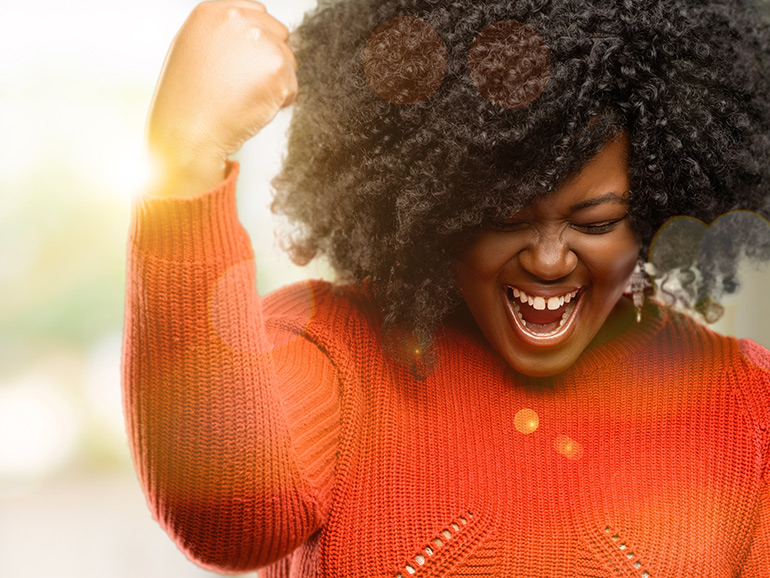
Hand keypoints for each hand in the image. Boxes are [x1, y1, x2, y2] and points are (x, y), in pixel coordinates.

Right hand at [145, 0, 297, 195]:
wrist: (188, 131)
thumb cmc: (186, 101)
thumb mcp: (194, 50)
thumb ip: (224, 35)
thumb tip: (253, 36)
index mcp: (213, 12)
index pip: (258, 14)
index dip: (257, 44)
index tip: (246, 64)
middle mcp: (237, 20)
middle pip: (280, 35)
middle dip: (270, 60)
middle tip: (244, 86)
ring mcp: (260, 43)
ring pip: (289, 62)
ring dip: (275, 82)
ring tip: (243, 97)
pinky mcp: (277, 69)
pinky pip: (292, 87)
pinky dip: (279, 102)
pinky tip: (251, 107)